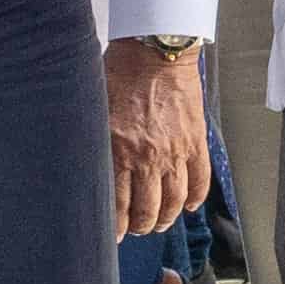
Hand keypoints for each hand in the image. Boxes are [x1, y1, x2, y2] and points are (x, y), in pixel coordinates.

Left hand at [108, 37, 208, 236]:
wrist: (155, 49)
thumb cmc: (119, 71)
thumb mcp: (93, 109)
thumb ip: (94, 141)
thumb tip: (85, 166)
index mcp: (118, 150)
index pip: (117, 204)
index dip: (116, 226)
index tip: (114, 234)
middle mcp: (147, 157)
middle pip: (147, 210)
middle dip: (141, 226)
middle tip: (138, 229)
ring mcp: (174, 151)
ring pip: (174, 201)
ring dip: (167, 217)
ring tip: (161, 222)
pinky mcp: (195, 141)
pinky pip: (199, 180)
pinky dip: (195, 198)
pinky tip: (188, 206)